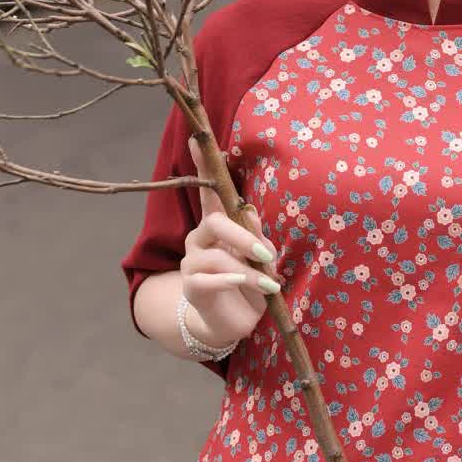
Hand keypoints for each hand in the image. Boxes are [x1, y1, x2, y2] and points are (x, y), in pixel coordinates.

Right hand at [179, 136, 281, 349]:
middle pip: (215, 222)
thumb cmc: (250, 283)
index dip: (203, 164)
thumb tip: (251, 213)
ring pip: (216, 254)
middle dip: (243, 236)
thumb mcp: (260, 257)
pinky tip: (245, 287)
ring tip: (269, 284)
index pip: (209, 190)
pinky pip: (208, 279)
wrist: (232, 323)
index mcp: (218, 224)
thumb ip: (255, 235)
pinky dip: (231, 282)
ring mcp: (192, 262)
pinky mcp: (192, 287)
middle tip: (266, 254)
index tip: (196, 139)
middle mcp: (200, 237)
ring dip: (247, 269)